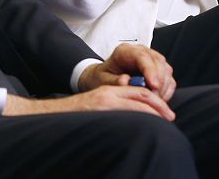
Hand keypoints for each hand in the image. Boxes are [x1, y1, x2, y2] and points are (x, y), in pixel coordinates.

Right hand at [2, 86, 174, 120]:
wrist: (48, 116)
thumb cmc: (72, 118)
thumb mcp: (95, 110)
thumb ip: (112, 113)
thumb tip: (131, 126)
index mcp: (107, 94)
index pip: (137, 92)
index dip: (154, 101)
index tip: (166, 113)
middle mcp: (108, 94)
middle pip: (140, 94)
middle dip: (159, 106)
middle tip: (170, 117)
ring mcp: (104, 101)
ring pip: (136, 102)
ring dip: (153, 111)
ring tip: (164, 121)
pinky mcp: (99, 107)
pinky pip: (125, 110)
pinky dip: (140, 115)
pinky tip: (147, 124)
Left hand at [78, 44, 175, 101]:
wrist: (105, 77)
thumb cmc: (103, 77)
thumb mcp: (102, 80)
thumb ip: (113, 81)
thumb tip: (126, 81)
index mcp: (125, 51)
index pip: (142, 56)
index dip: (150, 70)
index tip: (153, 85)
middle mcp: (141, 52)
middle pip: (158, 62)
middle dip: (159, 82)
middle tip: (153, 98)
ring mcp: (151, 60)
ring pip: (166, 70)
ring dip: (163, 87)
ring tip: (153, 101)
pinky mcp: (159, 70)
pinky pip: (169, 79)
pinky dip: (166, 91)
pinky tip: (157, 99)